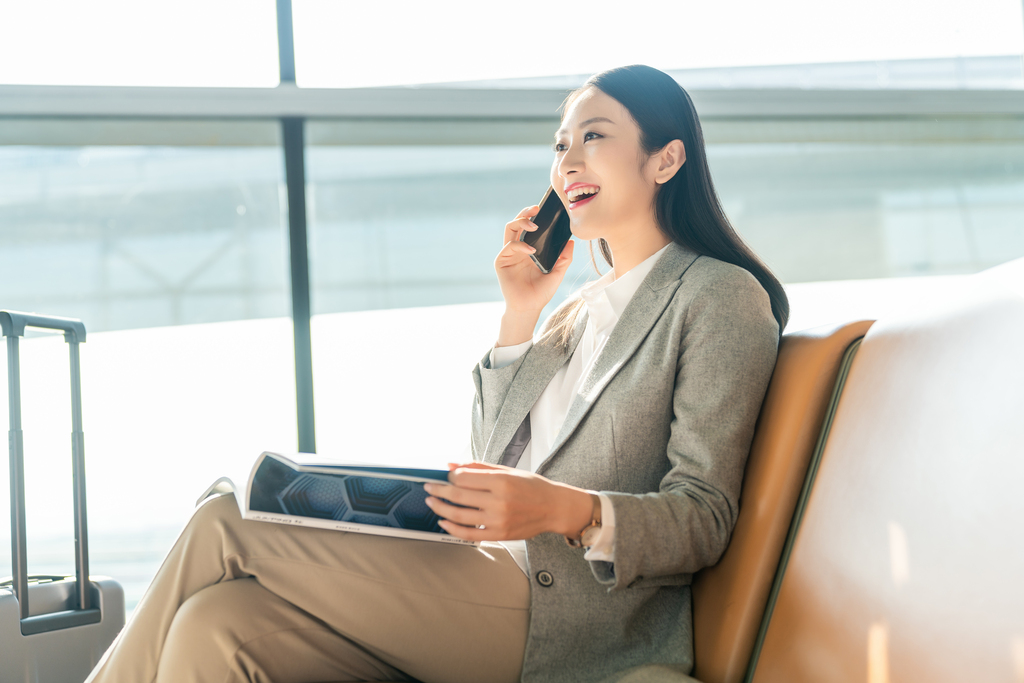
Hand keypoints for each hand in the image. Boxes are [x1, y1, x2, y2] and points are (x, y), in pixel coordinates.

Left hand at [423, 462, 591, 542]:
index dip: (450, 476)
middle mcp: (499, 501)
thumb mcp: (507, 471)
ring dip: (440, 508)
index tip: (446, 476)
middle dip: (438, 490)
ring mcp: (498, 520)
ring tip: (432, 502)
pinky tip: (444, 521)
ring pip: (459, 516)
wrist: (553, 508)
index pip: (464, 478)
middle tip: (429, 487)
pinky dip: (452, 528)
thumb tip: (451, 465)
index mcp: (501, 481)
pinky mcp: (499, 534)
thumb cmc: (531, 487)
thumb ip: (478, 468)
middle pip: (458, 495)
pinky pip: (468, 534)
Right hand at [495, 206, 573, 329]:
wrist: (529, 308)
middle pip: (517, 223)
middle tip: (536, 209)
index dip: (534, 216)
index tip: (544, 209)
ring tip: (534, 225)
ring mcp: (508, 254)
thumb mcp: (557, 273)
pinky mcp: (501, 261)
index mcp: (529, 248)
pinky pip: (509, 246)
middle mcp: (517, 248)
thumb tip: (571, 241)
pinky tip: (531, 250)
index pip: (529, 226)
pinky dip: (520, 245)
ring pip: (509, 229)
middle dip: (525, 213)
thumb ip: (564, 258)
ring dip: (520, 222)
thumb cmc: (541, 292)